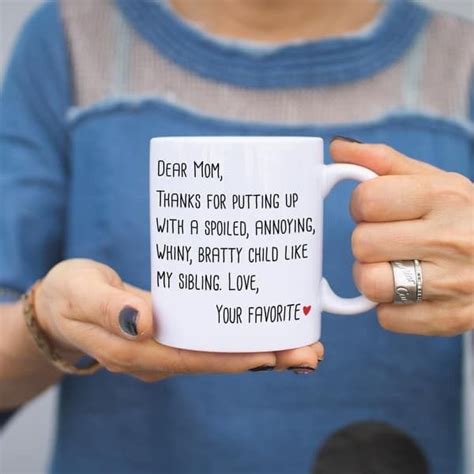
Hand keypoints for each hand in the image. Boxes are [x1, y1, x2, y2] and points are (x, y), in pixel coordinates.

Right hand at [35, 259, 323, 380]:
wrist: (60, 305)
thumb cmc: (69, 295)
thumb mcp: (81, 291)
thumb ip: (110, 307)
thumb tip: (145, 322)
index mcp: (135, 350)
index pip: (195, 358)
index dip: (237, 358)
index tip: (277, 354)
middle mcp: (156, 355)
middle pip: (217, 360)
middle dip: (265, 358)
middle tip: (310, 352)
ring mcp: (165, 348)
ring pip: (219, 353)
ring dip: (261, 350)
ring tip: (303, 342)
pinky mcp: (171, 335)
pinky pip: (210, 341)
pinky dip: (240, 338)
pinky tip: (265, 329)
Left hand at [330, 138, 473, 335]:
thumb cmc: (463, 216)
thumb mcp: (434, 180)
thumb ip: (382, 162)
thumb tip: (336, 148)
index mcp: (444, 196)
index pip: (367, 200)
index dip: (362, 205)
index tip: (375, 209)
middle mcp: (452, 239)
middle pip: (362, 243)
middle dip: (366, 242)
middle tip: (388, 240)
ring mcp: (454, 283)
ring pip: (370, 283)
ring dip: (372, 276)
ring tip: (394, 266)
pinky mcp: (450, 318)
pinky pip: (387, 318)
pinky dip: (391, 307)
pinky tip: (411, 291)